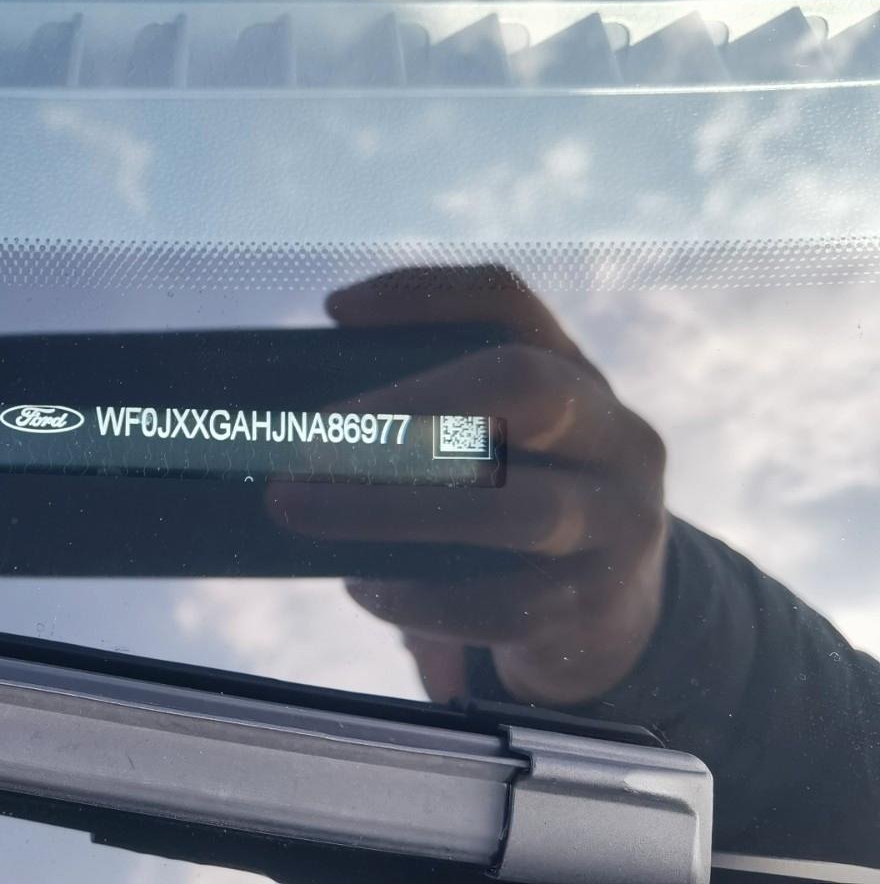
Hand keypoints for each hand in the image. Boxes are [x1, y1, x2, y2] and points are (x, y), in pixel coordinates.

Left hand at [267, 266, 669, 705]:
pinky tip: (364, 587)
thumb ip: (429, 424)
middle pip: (523, 386)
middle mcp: (615, 436)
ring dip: (387, 509)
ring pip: (511, 508)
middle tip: (306, 440)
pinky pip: (498, 602)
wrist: (616, 621)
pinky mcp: (597, 607)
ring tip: (298, 509)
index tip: (333, 311)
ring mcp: (618, 523)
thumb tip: (301, 429)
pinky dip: (417, 596)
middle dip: (406, 409)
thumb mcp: (500, 450)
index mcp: (575, 376)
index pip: (506, 302)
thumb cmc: (513, 512)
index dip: (421, 296)